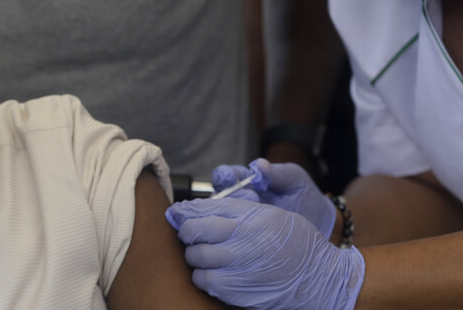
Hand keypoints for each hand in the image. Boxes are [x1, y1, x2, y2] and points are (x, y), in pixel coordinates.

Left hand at [165, 198, 363, 309]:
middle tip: (193, 236)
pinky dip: (203, 276)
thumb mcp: (268, 214)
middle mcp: (241, 240)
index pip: (201, 210)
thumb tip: (195, 208)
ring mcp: (238, 266)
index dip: (184, 212)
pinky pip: (204, 281)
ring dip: (195, 255)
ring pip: (194, 257)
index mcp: (249, 217)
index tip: (179, 215)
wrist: (319, 277)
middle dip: (188, 233)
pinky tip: (214, 273)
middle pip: (192, 232)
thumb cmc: (295, 242)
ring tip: (206, 255)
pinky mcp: (237, 290)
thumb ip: (234, 209)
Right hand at [212, 158, 335, 238]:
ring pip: (220, 216)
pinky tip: (248, 233)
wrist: (317, 225)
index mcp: (246, 181)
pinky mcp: (241, 237)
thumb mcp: (296, 181)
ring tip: (255, 215)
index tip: (231, 177)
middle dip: (232, 194)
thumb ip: (279, 173)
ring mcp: (237, 219)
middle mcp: (236, 199)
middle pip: (218, 195)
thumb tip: (259, 164)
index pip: (225, 175)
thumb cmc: (304, 198)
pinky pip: (230, 235)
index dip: (224, 175)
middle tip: (253, 197)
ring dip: (233, 214)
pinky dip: (234, 233)